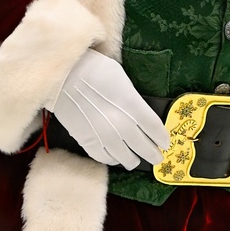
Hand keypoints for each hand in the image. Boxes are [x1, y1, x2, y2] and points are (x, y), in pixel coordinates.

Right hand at [48, 49, 168, 168]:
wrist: (63, 77)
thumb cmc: (94, 70)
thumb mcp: (122, 79)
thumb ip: (133, 99)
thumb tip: (138, 112)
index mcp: (133, 106)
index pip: (155, 128)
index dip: (162, 138)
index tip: (165, 143)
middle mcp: (122, 124)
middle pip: (144, 146)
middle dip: (153, 154)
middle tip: (157, 158)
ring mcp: (104, 136)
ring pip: (126, 157)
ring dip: (134, 160)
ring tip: (136, 160)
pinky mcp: (88, 142)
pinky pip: (105, 158)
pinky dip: (113, 160)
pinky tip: (116, 158)